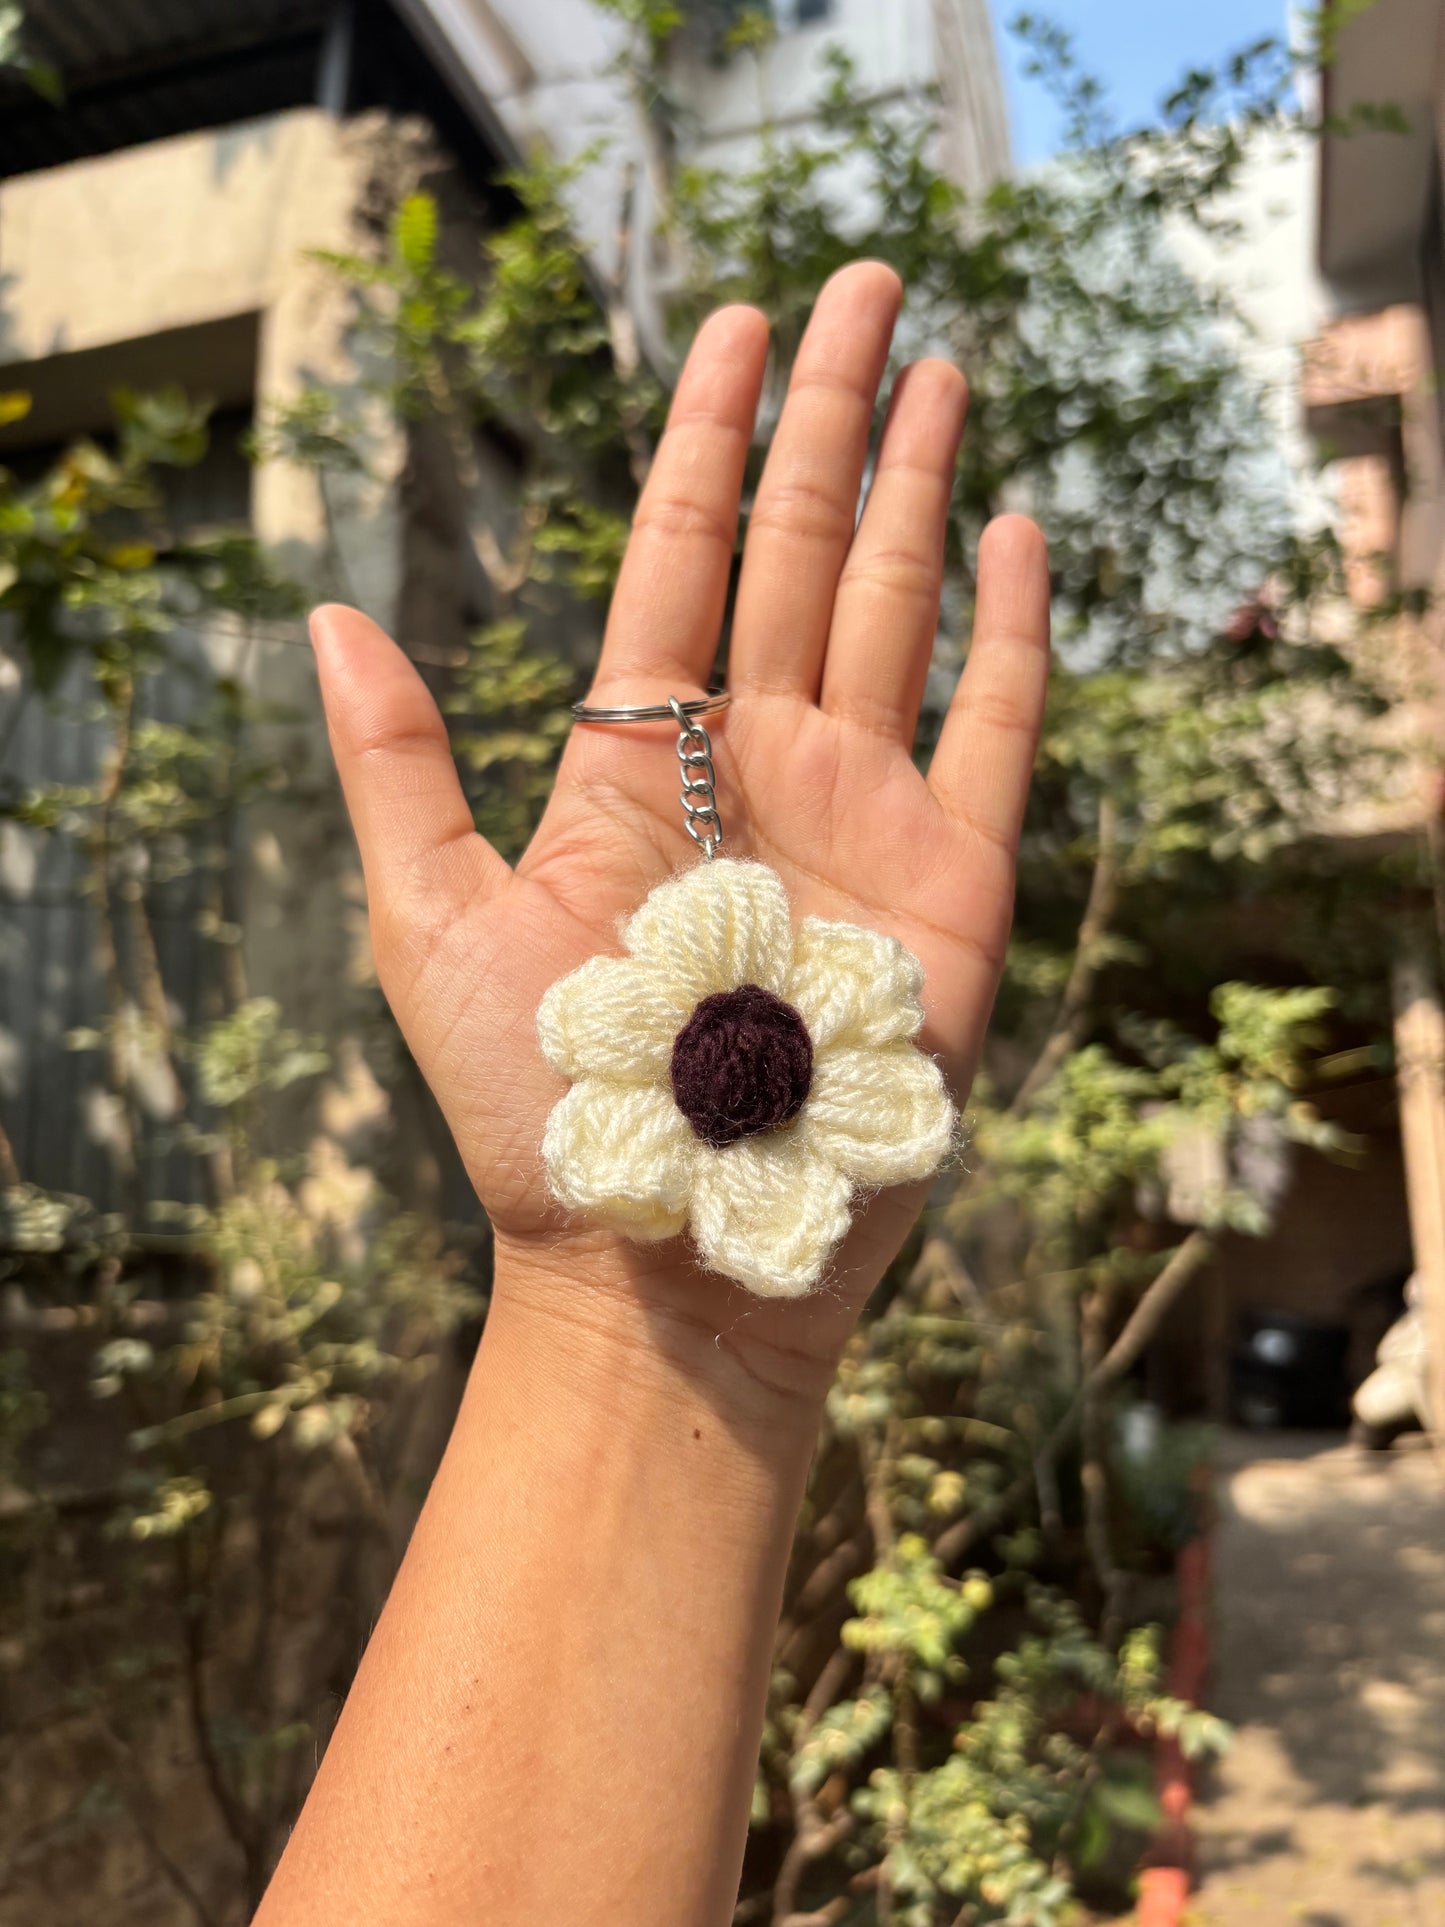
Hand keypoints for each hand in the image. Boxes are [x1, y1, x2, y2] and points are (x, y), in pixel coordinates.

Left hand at [310, 263, 1048, 1379]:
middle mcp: (759, 766)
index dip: (706, 439)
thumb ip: (397, 769)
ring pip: (898, 612)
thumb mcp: (432, 924)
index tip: (734, 327)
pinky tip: (1013, 536)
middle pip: (801, 551)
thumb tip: (325, 618)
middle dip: (832, 415)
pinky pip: (993, 732)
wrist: (670, 1247)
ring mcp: (863, 816)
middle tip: (868, 283)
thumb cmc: (544, 1107)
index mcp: (641, 761)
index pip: (680, 558)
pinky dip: (1010, 637)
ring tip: (943, 370)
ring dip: (919, 489)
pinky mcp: (953, 885)